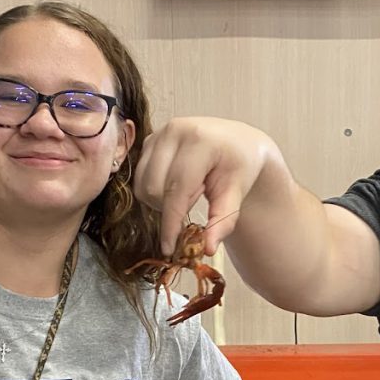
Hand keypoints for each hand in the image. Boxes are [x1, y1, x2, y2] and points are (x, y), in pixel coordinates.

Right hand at [134, 116, 277, 256]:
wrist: (237, 143)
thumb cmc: (240, 166)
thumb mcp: (237, 194)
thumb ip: (223, 221)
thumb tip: (206, 249)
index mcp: (200, 140)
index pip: (176, 189)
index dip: (171, 222)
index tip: (170, 248)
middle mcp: (174, 130)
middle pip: (154, 188)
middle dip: (172, 206)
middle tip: (198, 198)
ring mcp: (158, 133)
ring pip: (143, 185)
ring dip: (162, 199)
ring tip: (190, 189)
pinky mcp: (149, 140)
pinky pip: (140, 178)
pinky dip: (156, 190)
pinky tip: (178, 183)